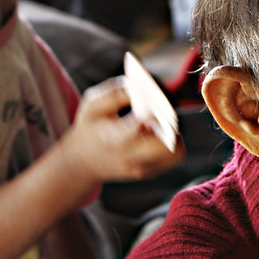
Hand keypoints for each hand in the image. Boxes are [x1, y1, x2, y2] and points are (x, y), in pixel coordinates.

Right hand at [60, 76, 184, 183]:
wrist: (83, 162)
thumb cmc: (90, 127)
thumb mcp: (91, 105)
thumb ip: (113, 93)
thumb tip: (138, 87)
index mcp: (113, 139)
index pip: (136, 129)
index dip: (149, 114)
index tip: (151, 104)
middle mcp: (130, 157)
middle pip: (166, 146)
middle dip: (169, 125)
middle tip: (161, 112)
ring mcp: (141, 168)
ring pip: (175, 153)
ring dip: (174, 135)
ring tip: (159, 125)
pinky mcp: (149, 172)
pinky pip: (173, 157)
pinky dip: (171, 142)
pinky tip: (155, 134)